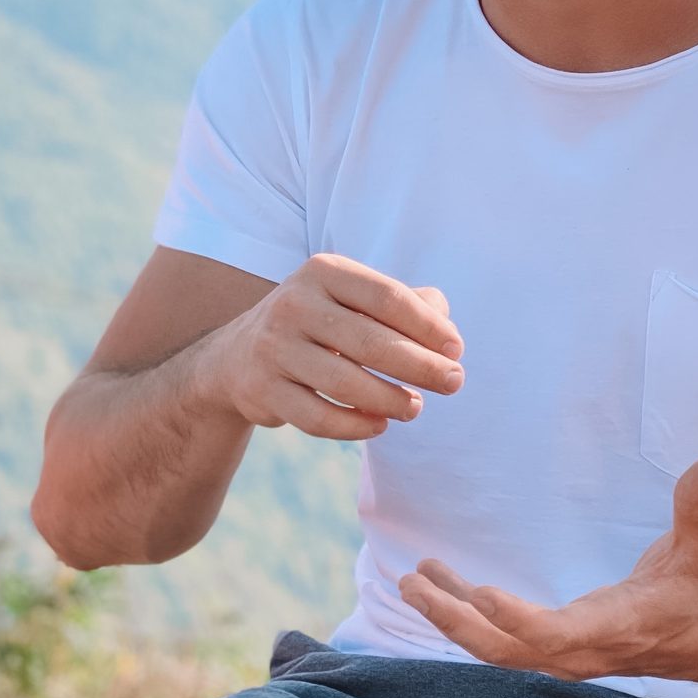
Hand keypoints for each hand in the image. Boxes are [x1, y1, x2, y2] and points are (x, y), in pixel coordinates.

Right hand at [210, 253, 464, 441]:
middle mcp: (294, 303)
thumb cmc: (321, 324)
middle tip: (454, 383)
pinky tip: (380, 425)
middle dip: (421, 366)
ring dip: (391, 400)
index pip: (387, 297)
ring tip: (416, 407)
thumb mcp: (355, 300)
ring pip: (345, 383)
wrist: (240, 355)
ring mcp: (274, 347)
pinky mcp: (262, 389)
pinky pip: (318, 417)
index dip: (428, 326)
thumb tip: (447, 332)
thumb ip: (406, 305)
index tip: (456, 350)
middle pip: (370, 342)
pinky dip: (355, 426)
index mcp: (324, 271)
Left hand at [398, 455, 697, 681]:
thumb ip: (697, 506)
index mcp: (612, 628)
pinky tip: (435, 579)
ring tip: (410, 580)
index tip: (480, 592)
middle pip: (504, 650)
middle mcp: (578, 651)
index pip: (554, 635)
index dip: (516, 618)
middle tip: (411, 584)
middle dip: (455, 621)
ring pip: (492, 647)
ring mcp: (560, 654)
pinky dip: (463, 611)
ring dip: (448, 617)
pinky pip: (496, 635)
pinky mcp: (550, 645)